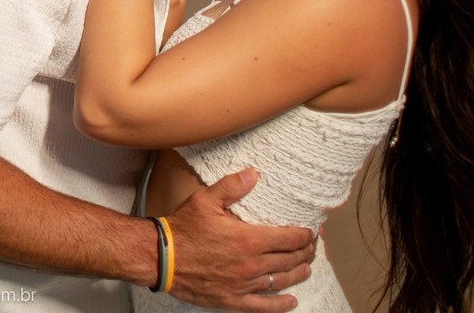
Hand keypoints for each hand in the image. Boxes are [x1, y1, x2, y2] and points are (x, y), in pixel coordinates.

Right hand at [166, 169, 314, 311]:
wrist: (161, 257)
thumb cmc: (183, 229)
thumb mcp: (205, 200)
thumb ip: (232, 186)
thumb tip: (254, 174)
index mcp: (249, 239)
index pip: (290, 238)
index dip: (306, 235)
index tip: (311, 232)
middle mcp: (252, 264)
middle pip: (290, 259)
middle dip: (305, 253)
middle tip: (311, 247)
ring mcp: (244, 285)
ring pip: (282, 280)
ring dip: (298, 273)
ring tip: (306, 267)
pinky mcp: (234, 300)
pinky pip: (264, 305)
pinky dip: (281, 303)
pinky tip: (291, 300)